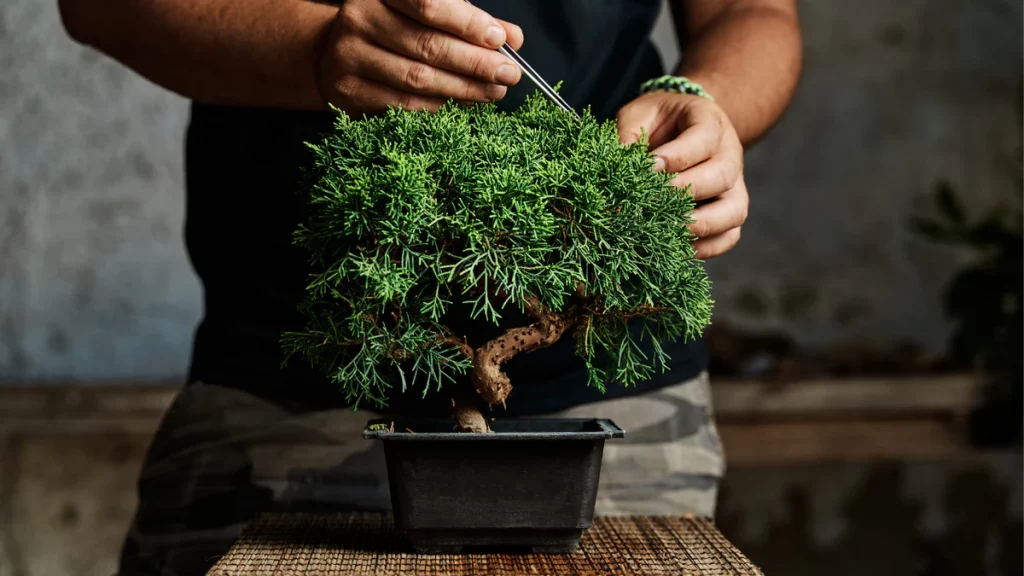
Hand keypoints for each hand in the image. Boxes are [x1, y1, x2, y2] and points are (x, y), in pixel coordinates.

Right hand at [318, 0, 523, 115]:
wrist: (335, 52)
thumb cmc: (392, 28)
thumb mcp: (425, 14)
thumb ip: (468, 22)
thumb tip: (512, 38)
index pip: (428, 4)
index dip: (467, 23)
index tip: (500, 39)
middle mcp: (359, 18)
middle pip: (427, 45)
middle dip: (475, 62)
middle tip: (508, 74)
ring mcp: (350, 56)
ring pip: (418, 78)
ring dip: (463, 88)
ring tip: (494, 91)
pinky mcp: (349, 92)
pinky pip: (404, 105)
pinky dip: (440, 107)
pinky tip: (464, 105)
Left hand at [617, 92, 747, 258]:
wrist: (680, 132)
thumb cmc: (658, 123)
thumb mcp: (640, 114)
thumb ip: (628, 131)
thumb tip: (617, 163)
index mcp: (710, 122)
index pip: (703, 139)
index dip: (677, 156)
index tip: (649, 169)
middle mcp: (730, 155)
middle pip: (722, 176)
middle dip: (685, 192)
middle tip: (651, 202)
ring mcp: (734, 187)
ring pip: (733, 211)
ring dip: (699, 225)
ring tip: (663, 230)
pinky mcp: (729, 214)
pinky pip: (728, 237)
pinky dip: (705, 248)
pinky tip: (672, 247)